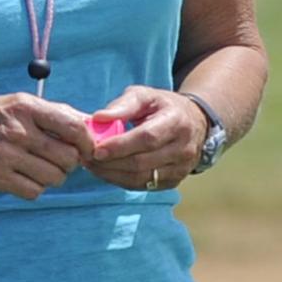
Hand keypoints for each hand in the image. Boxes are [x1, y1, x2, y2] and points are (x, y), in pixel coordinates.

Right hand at [0, 91, 94, 198]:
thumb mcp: (12, 102)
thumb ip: (49, 111)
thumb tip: (86, 121)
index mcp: (25, 107)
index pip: (73, 128)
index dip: (86, 143)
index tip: (85, 149)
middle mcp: (18, 131)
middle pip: (67, 157)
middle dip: (70, 163)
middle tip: (59, 161)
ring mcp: (7, 156)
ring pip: (53, 177)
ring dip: (52, 177)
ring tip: (40, 170)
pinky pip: (33, 191)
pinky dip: (34, 189)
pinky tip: (24, 179)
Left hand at [86, 87, 207, 190]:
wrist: (194, 123)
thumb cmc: (162, 106)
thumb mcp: (145, 96)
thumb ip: (122, 105)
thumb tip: (98, 118)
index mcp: (176, 122)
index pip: (147, 138)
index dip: (120, 146)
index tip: (96, 149)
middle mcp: (183, 148)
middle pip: (142, 162)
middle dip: (111, 163)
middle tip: (87, 158)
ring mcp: (181, 168)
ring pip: (141, 178)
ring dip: (112, 174)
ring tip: (92, 165)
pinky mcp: (174, 181)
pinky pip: (143, 186)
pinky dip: (121, 181)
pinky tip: (106, 172)